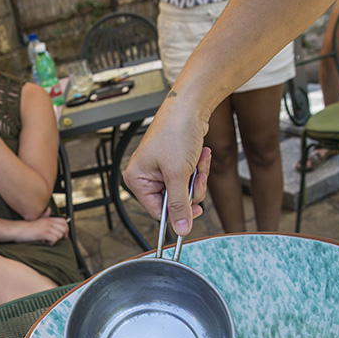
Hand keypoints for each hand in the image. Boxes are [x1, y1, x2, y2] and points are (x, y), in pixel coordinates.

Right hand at [13, 208, 69, 243]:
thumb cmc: (26, 227)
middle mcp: (48, 222)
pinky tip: (46, 243)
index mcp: (48, 219)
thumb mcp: (37, 219)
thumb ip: (44, 215)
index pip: (63, 221)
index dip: (66, 228)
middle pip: (64, 228)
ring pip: (60, 235)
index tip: (63, 235)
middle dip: (62, 235)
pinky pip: (54, 239)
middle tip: (56, 239)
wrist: (17, 230)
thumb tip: (49, 209)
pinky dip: (52, 243)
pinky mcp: (42, 234)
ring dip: (56, 240)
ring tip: (49, 241)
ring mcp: (45, 227)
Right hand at [124, 97, 210, 235]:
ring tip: (199, 160)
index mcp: (137, 180)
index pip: (157, 211)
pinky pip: (189, 178)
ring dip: (198, 178)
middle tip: (197, 176)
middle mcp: (146, 176)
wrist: (190, 107)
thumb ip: (179, 204)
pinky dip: (199, 169)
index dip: (178, 212)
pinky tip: (201, 155)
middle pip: (173, 202)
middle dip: (191, 189)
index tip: (196, 209)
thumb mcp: (177, 174)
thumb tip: (181, 230)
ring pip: (184, 191)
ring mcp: (161, 170)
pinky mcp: (175, 164)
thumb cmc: (175, 132)